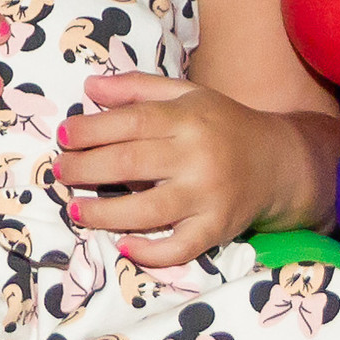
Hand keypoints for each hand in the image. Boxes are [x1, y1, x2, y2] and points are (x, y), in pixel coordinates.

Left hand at [55, 72, 289, 267]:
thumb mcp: (184, 94)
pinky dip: (149, 252)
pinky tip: (123, 246)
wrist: (279, 161)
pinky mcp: (217, 229)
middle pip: (130, 163)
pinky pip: (180, 247)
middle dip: (86, 169)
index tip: (64, 135)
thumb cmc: (220, 123)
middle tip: (61, 171)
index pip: (130, 121)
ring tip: (75, 209)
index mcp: (187, 117)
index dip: (91, 129)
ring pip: (147, 210)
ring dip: (104, 213)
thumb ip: (137, 88)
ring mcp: (208, 196)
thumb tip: (89, 87)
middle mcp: (197, 156)